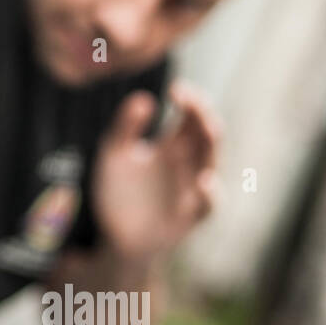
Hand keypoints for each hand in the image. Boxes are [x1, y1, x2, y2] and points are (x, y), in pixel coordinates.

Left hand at [91, 81, 221, 263]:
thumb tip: (144, 99)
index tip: (176, 89)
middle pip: (205, 136)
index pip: (190, 118)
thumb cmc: (119, 192)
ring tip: (208, 126)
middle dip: (203, 115)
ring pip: (211, 164)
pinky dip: (211, 194)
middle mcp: (187, 165)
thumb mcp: (114, 155)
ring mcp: (191, 190)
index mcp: (173, 147)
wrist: (115, 235)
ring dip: (212, 146)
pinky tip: (204, 180)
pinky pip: (207, 206)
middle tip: (192, 101)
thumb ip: (125, 128)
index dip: (190, 101)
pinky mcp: (189, 217)